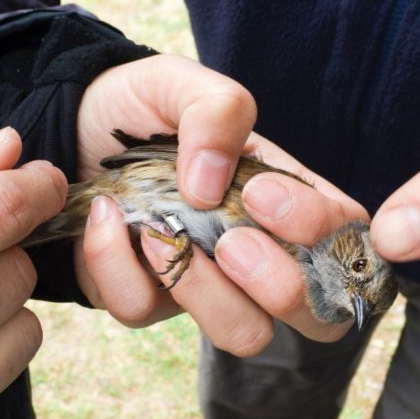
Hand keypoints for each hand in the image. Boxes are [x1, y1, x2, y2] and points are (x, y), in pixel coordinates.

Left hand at [74, 55, 366, 354]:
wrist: (72, 122)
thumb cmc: (145, 103)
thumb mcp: (184, 83)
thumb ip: (218, 111)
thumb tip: (210, 187)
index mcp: (289, 200)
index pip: (347, 242)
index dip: (321, 234)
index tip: (258, 193)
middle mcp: (260, 252)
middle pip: (317, 318)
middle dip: (279, 286)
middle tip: (230, 240)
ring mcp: (209, 284)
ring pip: (242, 335)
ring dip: (203, 290)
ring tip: (157, 231)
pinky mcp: (149, 298)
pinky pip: (145, 312)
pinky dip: (118, 265)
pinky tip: (107, 217)